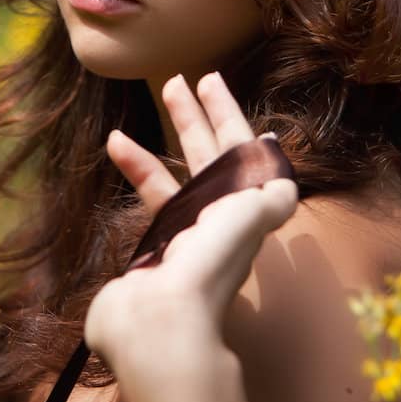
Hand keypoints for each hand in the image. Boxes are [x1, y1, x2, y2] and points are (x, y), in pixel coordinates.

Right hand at [83, 71, 298, 366]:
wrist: (160, 320)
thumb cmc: (208, 262)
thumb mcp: (252, 218)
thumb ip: (270, 195)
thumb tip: (283, 178)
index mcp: (246, 209)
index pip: (241, 151)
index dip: (229, 115)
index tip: (213, 82)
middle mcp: (219, 219)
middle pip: (210, 156)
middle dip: (196, 117)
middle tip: (178, 81)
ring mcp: (186, 232)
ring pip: (177, 174)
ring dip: (164, 136)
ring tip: (150, 104)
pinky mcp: (154, 245)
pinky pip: (150, 197)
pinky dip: (137, 168)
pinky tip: (117, 144)